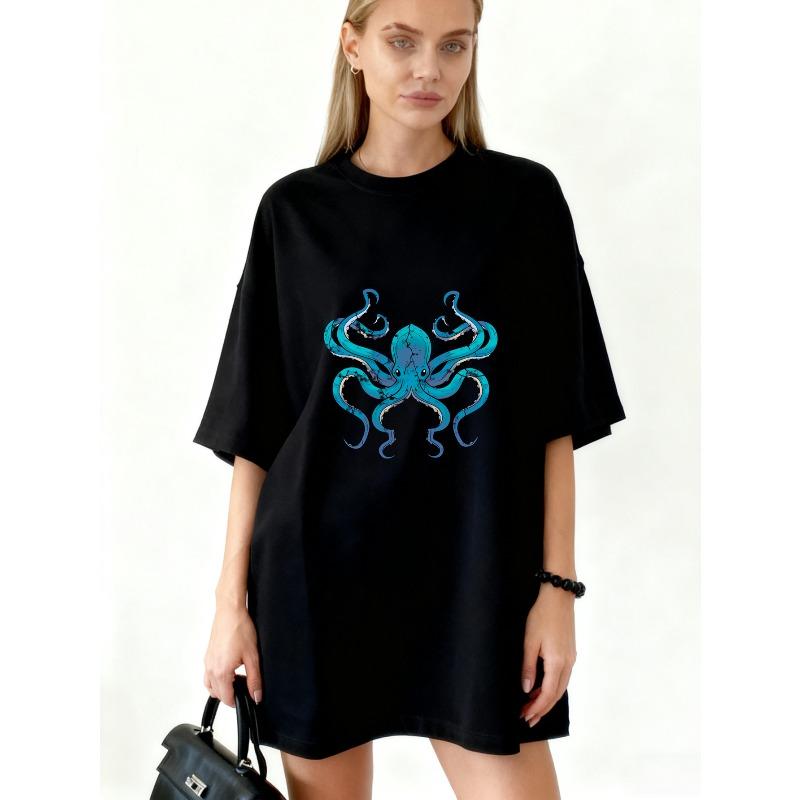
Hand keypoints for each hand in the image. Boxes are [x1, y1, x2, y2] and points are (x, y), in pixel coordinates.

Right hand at [203, 602, 262, 707]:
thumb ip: (254, 679)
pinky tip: (228, 669)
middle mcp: (211, 669)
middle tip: (245, 686)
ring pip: (210, 686)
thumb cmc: (240, 629)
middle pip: (217, 694)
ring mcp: (207, 662)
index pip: (226, 698)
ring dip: (221, 688)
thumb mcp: (252, 656)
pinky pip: (208, 675)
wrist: (230, 612)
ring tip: (236, 679)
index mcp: (221, 672)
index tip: (247, 697)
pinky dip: (216, 678)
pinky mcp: (208, 655)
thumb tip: (256, 695)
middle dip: (230, 695)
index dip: (237, 701)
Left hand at [519, 584, 576, 724]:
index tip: (524, 716)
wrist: (558, 597)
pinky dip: (553, 687)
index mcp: (557, 662)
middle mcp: (568, 663)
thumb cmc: (541, 616)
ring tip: (532, 707)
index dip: (536, 707)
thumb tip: (527, 689)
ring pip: (560, 687)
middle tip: (527, 718)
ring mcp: (571, 658)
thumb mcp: (530, 641)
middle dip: (542, 709)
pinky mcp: (570, 653)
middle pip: (556, 694)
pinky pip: (563, 677)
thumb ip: (528, 666)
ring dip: (547, 699)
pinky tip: (542, 688)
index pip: (547, 693)